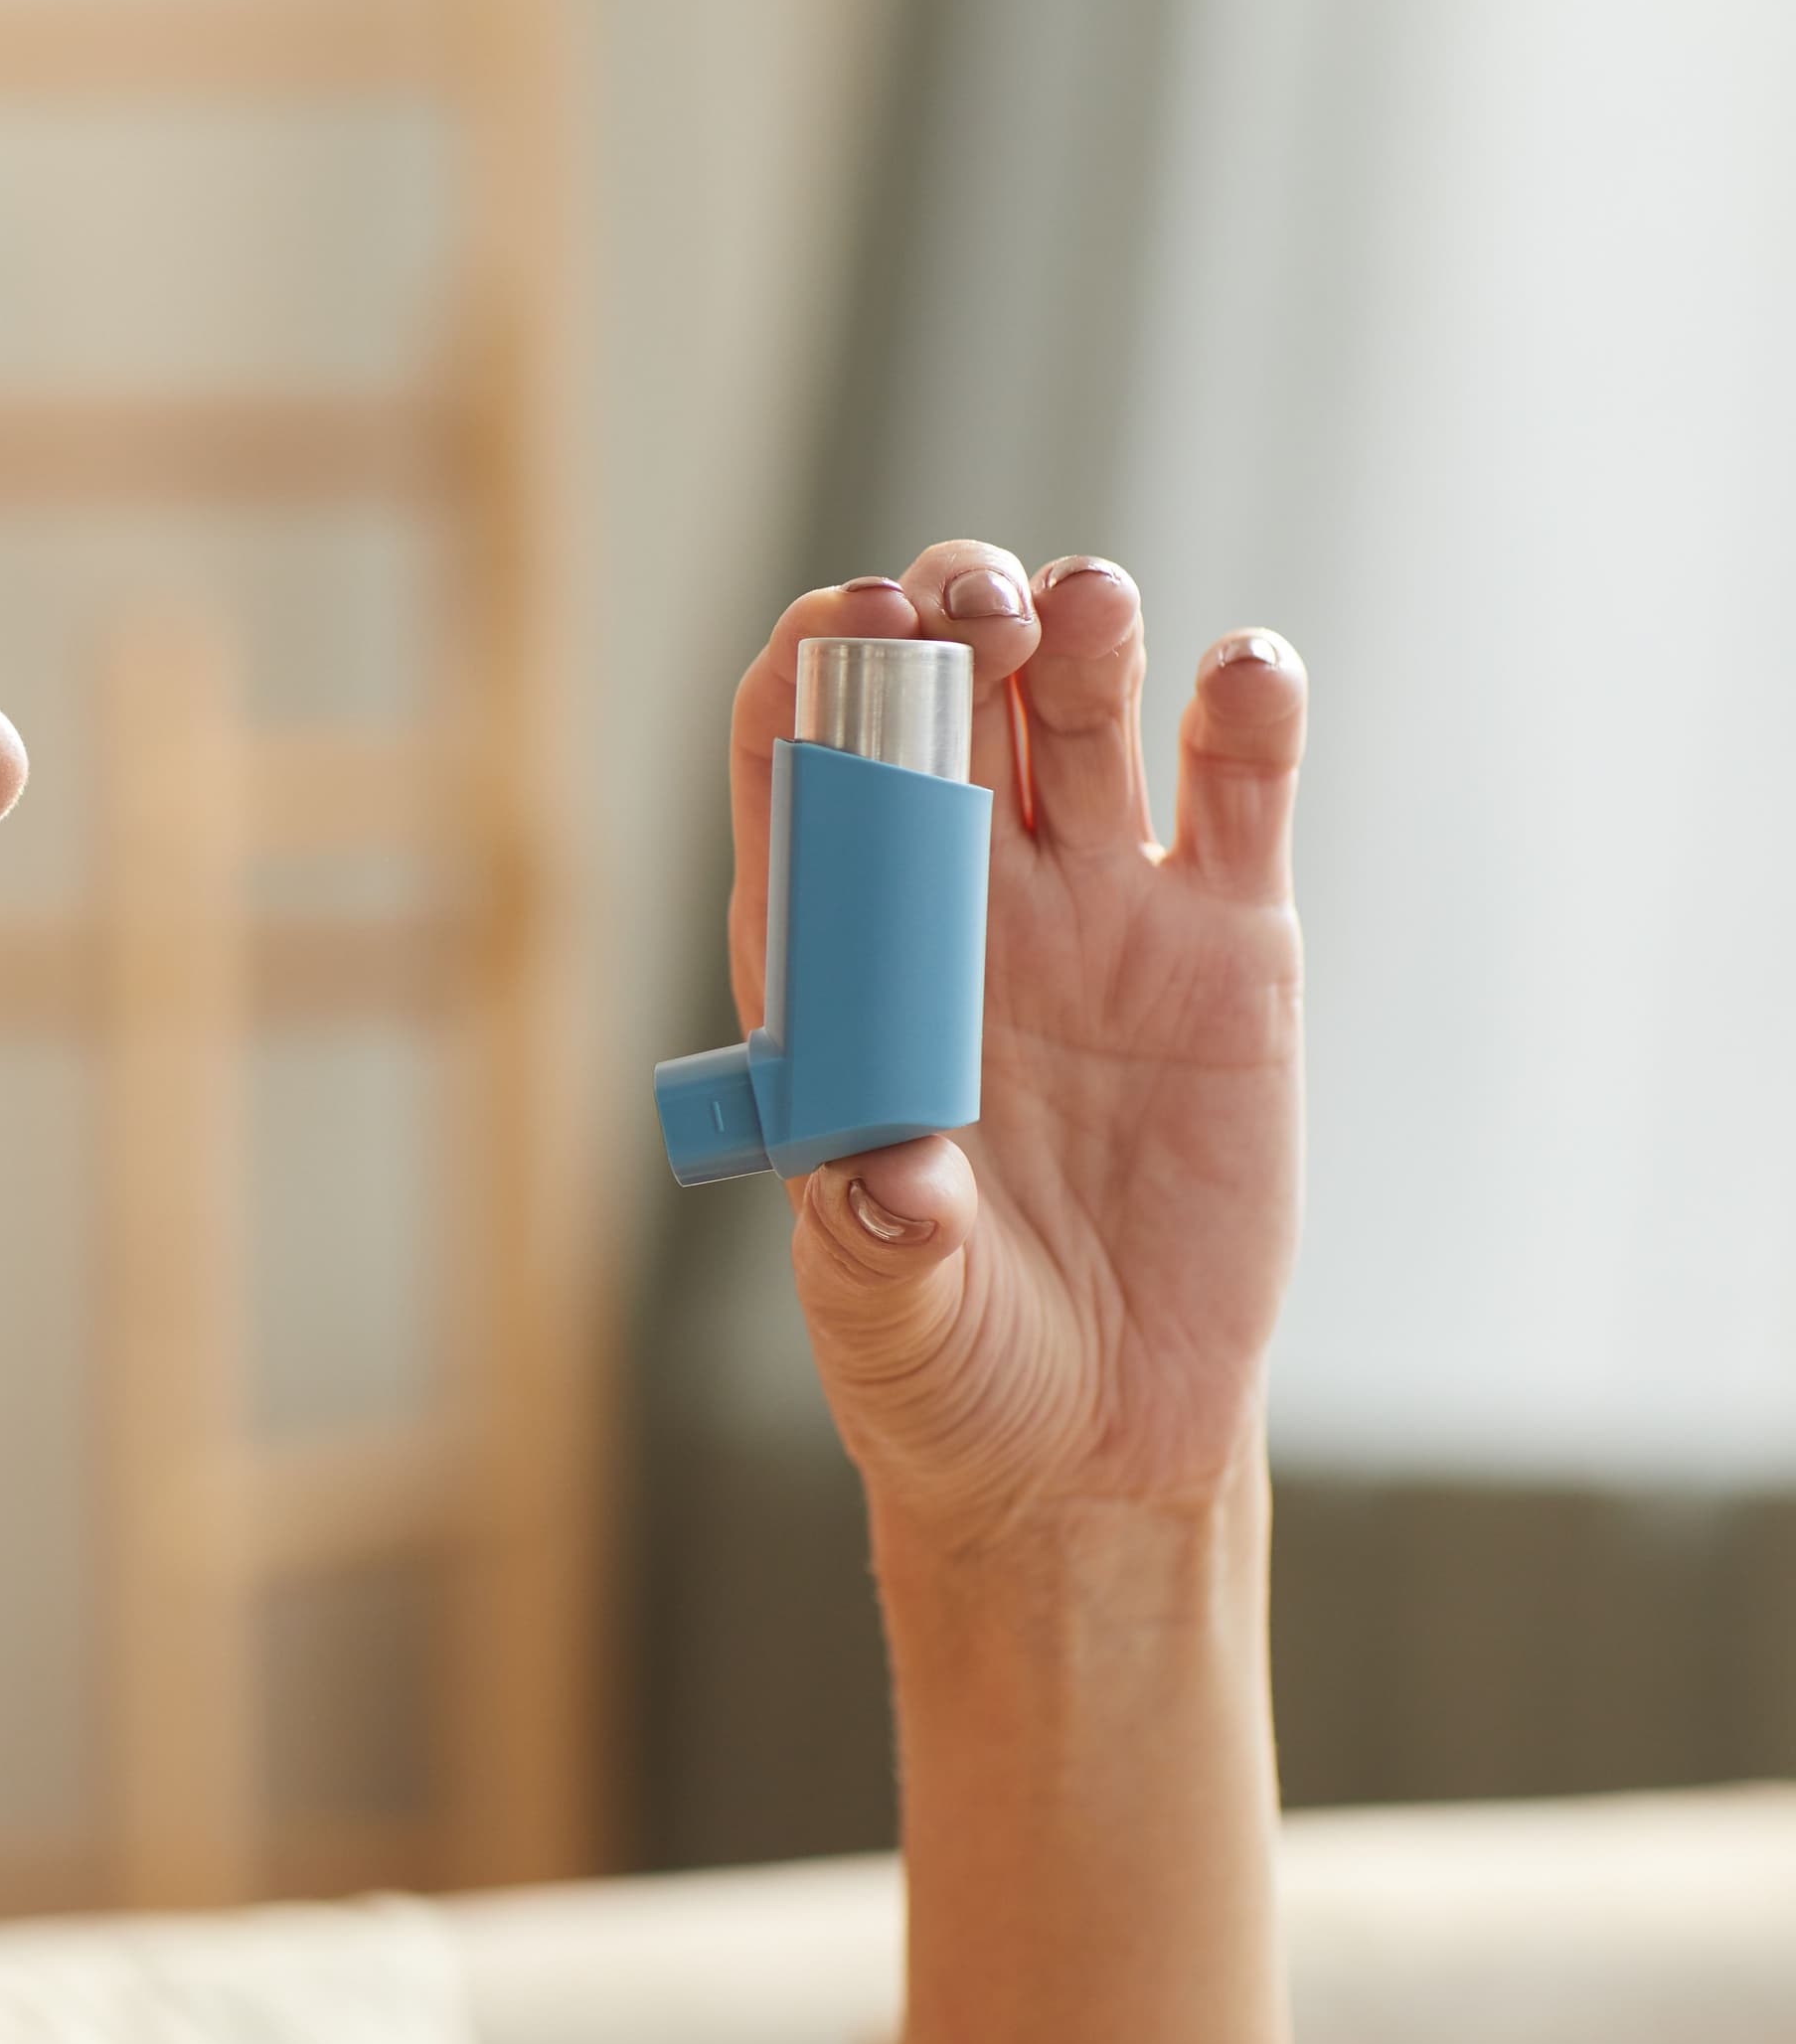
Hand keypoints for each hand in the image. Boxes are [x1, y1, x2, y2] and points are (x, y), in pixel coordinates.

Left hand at [725, 544, 1306, 1528]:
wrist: (1097, 1435)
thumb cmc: (947, 1364)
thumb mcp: (888, 1319)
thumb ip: (877, 1249)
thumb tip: (897, 1189)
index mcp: (835, 953)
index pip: (796, 758)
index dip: (815, 672)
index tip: (851, 626)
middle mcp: (956, 898)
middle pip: (941, 697)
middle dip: (952, 618)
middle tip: (977, 608)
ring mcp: (1095, 906)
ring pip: (1078, 707)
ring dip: (1080, 631)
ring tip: (1086, 612)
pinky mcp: (1228, 942)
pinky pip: (1237, 789)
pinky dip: (1248, 708)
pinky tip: (1243, 673)